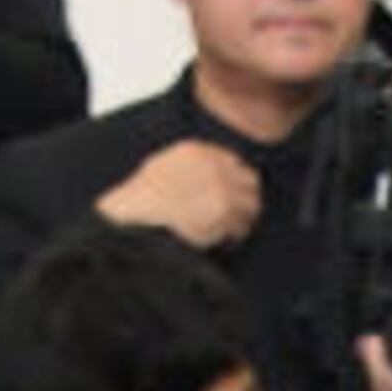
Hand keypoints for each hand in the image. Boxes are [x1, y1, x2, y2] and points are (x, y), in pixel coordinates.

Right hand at [100, 135, 262, 247]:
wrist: (139, 211)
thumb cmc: (147, 195)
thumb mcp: (167, 164)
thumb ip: (194, 165)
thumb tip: (214, 174)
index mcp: (199, 151)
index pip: (235, 162)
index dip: (236, 180)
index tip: (233, 194)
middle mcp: (214, 164)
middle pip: (250, 180)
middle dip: (246, 197)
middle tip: (238, 214)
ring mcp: (221, 185)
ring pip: (252, 203)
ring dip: (244, 218)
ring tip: (230, 228)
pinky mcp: (224, 209)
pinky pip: (242, 225)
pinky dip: (236, 234)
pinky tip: (224, 239)